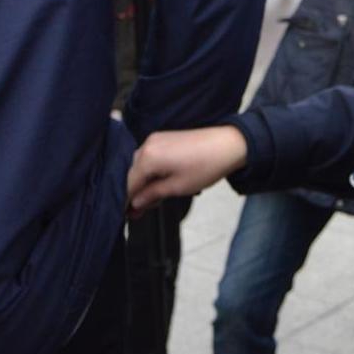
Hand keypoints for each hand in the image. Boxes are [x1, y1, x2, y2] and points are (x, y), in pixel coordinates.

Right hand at [127, 126, 248, 213]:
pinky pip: (149, 157)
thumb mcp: (177, 187)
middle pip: (132, 174)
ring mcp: (155, 140)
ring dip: (144, 183)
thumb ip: (152, 195)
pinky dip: (151, 172)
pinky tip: (158, 185)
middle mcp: (146, 145)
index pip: (128, 183)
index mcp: (148, 157)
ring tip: (153, 201)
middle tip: (139, 213)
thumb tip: (135, 203)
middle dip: (135, 193)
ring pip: (141, 166)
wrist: (227, 144)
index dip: (126, 201)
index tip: (127, 215)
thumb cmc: (205, 167)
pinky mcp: (163, 138)